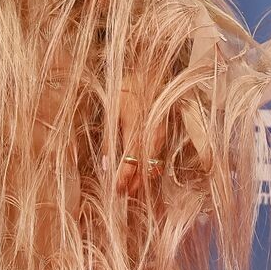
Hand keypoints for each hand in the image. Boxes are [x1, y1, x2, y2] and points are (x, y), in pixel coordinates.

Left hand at [114, 69, 165, 197]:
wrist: (148, 73)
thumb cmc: (126, 91)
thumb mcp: (111, 112)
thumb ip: (109, 139)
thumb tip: (106, 165)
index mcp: (135, 128)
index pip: (130, 161)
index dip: (124, 178)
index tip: (116, 190)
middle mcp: (151, 135)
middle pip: (145, 168)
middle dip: (135, 184)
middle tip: (124, 195)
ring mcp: (160, 134)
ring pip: (154, 164)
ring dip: (143, 179)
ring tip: (133, 191)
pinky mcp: (164, 133)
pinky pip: (159, 156)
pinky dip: (151, 169)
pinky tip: (144, 176)